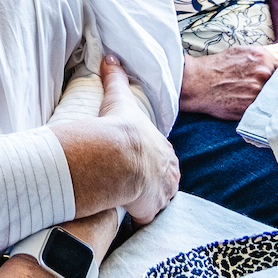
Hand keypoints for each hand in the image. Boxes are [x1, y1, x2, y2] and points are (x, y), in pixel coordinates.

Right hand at [52, 56, 178, 225]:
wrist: (119, 157)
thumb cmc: (122, 128)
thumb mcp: (121, 97)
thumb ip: (116, 77)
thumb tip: (109, 57)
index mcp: (164, 149)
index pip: (162, 156)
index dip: (151, 159)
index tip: (138, 160)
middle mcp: (168, 174)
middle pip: (162, 180)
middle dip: (151, 182)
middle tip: (131, 182)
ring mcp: (160, 195)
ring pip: (156, 201)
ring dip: (144, 201)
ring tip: (126, 200)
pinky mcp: (148, 212)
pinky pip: (144, 220)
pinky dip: (136, 220)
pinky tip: (124, 218)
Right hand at [179, 41, 277, 121]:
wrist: (198, 83)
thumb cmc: (220, 66)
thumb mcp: (245, 51)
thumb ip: (271, 50)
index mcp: (263, 59)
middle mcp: (263, 75)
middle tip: (274, 88)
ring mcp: (258, 93)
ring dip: (275, 98)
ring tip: (262, 97)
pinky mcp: (252, 109)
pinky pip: (267, 111)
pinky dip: (267, 109)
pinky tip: (260, 106)